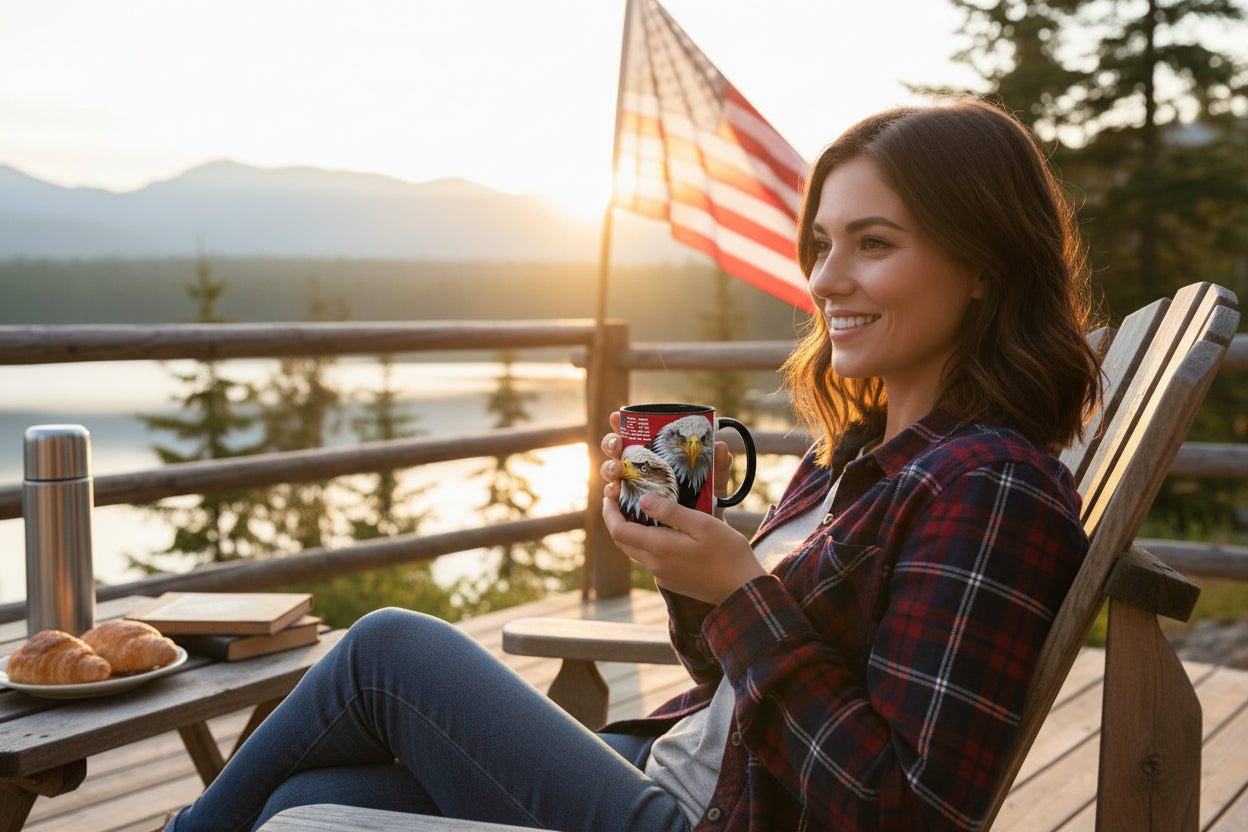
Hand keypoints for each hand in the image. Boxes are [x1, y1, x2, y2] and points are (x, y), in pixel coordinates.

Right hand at [599, 412, 734, 517]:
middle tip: (619, 446)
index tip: (618, 417)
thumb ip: (719, 467)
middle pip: (614, 449)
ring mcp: (630, 486)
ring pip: (610, 472)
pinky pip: (611, 499)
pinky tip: (613, 493)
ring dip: (609, 468)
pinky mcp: (627, 507)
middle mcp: (637, 467)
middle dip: (611, 444)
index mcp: (654, 453)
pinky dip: (609, 495)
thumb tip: (721, 446)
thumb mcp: (714, 484)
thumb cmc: (706, 504)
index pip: (633, 433)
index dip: (621, 423)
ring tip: (618, 472)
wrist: (704, 537)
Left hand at [602, 489, 763, 604]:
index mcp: (660, 548)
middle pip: (622, 542)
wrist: (742, 591)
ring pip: (634, 551)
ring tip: (638, 510)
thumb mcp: (702, 524)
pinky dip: (645, 542)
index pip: (619, 531)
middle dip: (616, 520)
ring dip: (630, 532)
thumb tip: (642, 500)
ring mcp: (662, 576)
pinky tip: (659, 530)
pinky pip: (649, 559)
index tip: (609, 495)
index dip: (609, 512)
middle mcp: (655, 565)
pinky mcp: (671, 581)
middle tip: (619, 498)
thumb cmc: (728, 554)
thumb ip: (670, 512)